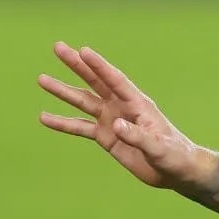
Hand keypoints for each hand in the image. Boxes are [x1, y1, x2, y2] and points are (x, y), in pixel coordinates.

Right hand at [38, 43, 205, 188]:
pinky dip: (63, 123)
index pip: (115, 80)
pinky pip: (81, 127)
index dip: (99, 66)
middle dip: (77, 65)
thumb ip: (139, 136)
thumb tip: (117, 125)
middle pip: (95, 82)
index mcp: (138, 104)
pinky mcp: (107, 137)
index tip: (83, 50)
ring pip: (84, 101)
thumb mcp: (159, 147)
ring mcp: (113, 120)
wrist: (176, 171)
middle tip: (58, 47)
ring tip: (42, 79)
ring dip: (64, 91)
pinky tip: (44, 117)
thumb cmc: (174, 155)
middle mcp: (122, 107)